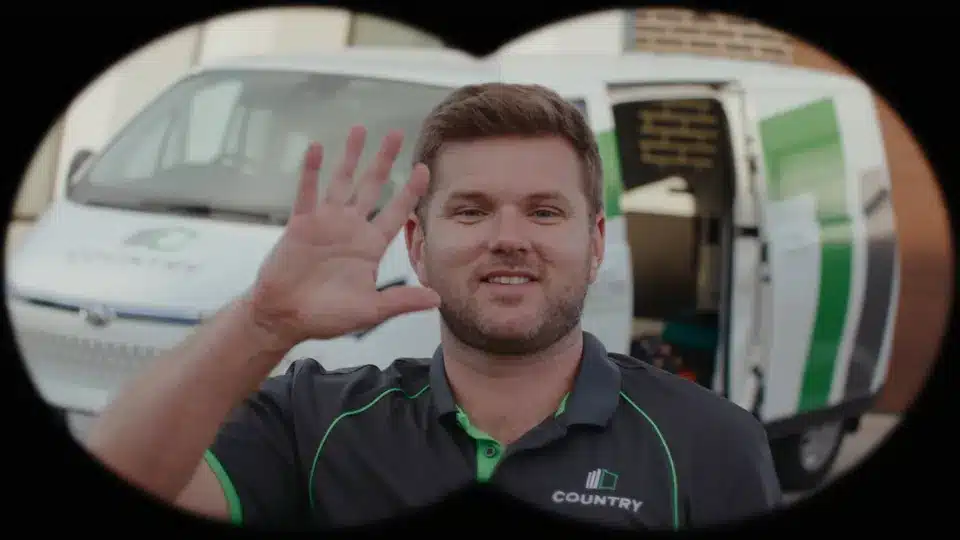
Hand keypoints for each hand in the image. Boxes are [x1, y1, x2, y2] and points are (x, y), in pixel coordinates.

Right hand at [246, 125, 440, 348]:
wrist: (284, 317)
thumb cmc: (325, 316)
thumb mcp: (369, 311)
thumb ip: (401, 302)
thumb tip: (437, 299)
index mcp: (370, 246)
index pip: (395, 211)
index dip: (410, 191)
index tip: (423, 168)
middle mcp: (351, 228)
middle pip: (372, 187)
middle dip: (384, 161)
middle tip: (397, 134)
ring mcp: (325, 223)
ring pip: (341, 181)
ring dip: (351, 156)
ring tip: (361, 129)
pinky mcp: (300, 224)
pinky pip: (307, 192)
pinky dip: (311, 170)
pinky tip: (317, 148)